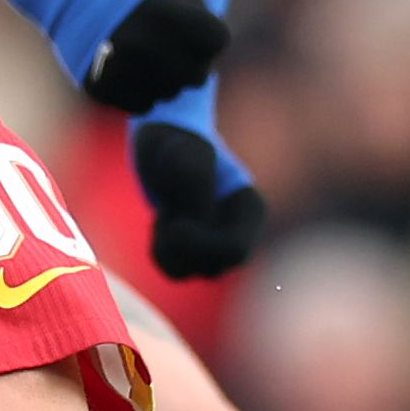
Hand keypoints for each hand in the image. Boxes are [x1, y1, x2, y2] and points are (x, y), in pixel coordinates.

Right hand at [79, 0, 228, 112]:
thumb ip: (203, 18)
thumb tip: (215, 54)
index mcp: (167, 14)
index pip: (218, 40)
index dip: (209, 35)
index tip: (192, 26)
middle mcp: (146, 45)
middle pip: (198, 76)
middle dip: (189, 63)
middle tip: (167, 45)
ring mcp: (123, 71)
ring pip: (170, 94)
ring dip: (163, 78)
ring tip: (142, 53)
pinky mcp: (104, 90)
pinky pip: (143, 106)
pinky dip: (139, 92)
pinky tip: (127, 69)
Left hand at [132, 120, 265, 281]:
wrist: (160, 138)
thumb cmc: (177, 144)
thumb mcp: (185, 159)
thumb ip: (195, 192)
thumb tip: (196, 227)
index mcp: (249, 208)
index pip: (235, 251)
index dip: (201, 246)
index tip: (176, 221)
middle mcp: (239, 230)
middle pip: (214, 268)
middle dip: (181, 246)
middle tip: (166, 213)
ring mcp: (217, 241)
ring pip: (192, 272)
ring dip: (168, 248)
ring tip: (164, 214)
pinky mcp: (194, 249)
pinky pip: (176, 270)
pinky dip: (160, 252)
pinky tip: (161, 222)